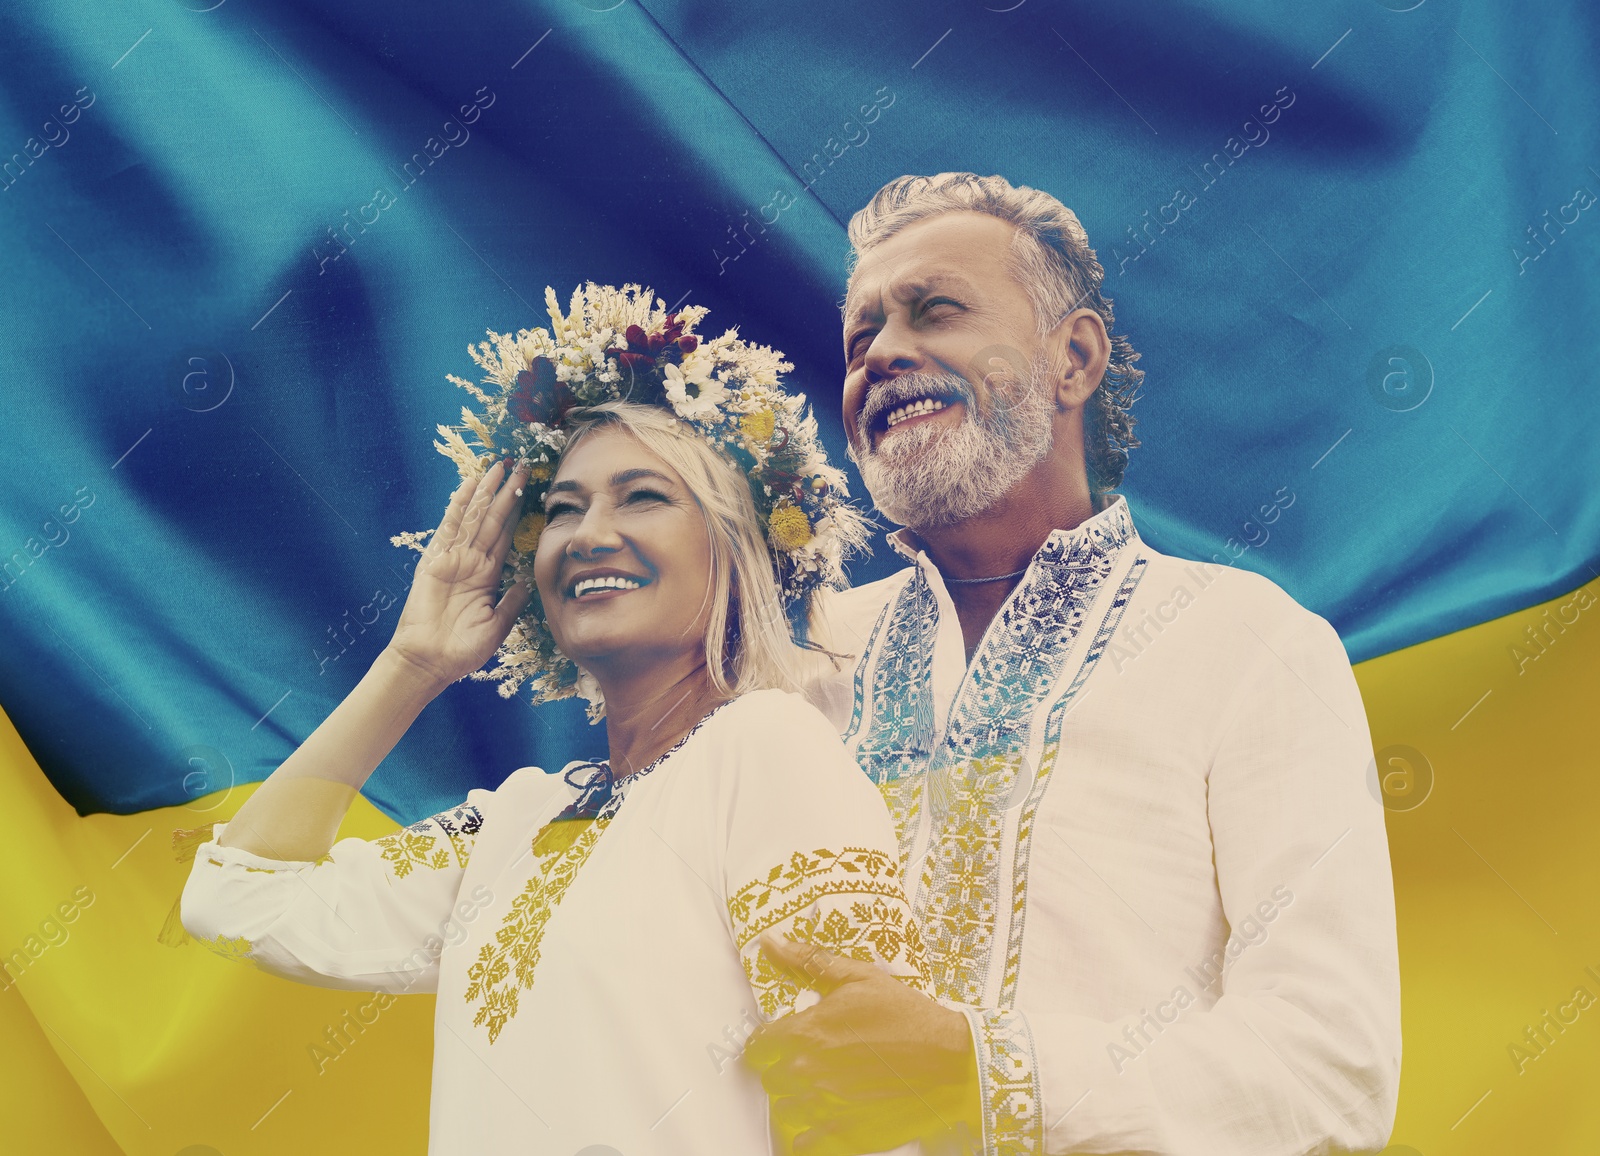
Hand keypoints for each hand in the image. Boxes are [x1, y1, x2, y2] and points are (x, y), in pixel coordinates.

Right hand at [386, 460, 532, 687]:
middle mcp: (471, 561)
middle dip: (507, 493)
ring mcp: (453, 558)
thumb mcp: (498, 625)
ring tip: (499, 466)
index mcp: (487, 575)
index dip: (518, 513)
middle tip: (520, 465)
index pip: (506, 536)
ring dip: (486, 492)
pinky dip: (460, 505)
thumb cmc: (462, 650)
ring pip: (474, 517)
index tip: (531, 490)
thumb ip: (513, 601)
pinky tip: (470, 485)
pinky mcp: (435, 559)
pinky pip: (450, 527)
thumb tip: (529, 580)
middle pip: (492, 519)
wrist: (431, 662)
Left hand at [743, 933, 982, 1155]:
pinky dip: (808, 1131)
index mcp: (809, 1032)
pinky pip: (803, 1140)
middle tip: (809, 1058)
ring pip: (784, 1107)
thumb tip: (772, 944)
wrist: (947, 1056)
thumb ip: (810, 962)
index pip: (758, 1045)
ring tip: (820, 1084)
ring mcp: (826, 1104)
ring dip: (795, 1096)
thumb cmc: (906, 1014)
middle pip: (769, 1077)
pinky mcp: (844, 1131)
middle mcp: (810, 1070)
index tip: (779, 1040)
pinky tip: (824, 1114)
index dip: (766, 1041)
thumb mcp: (859, 977)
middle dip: (783, 1067)